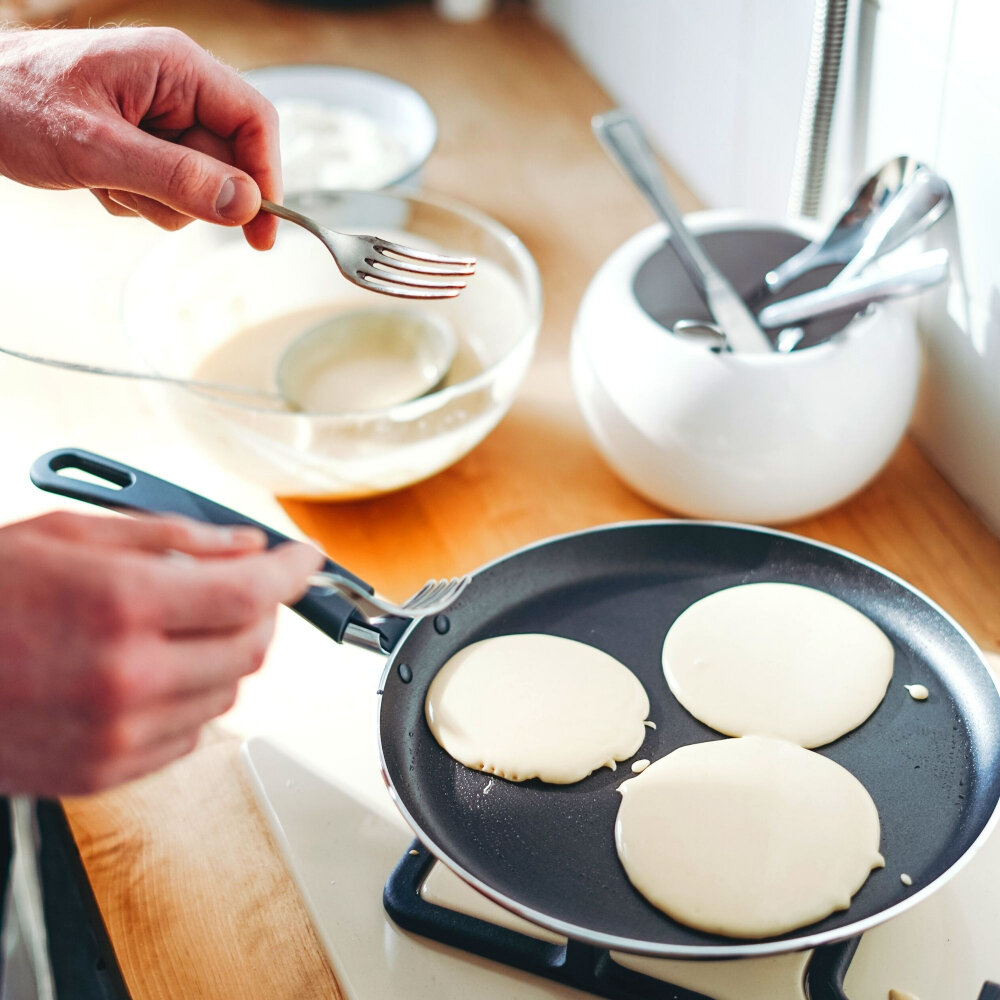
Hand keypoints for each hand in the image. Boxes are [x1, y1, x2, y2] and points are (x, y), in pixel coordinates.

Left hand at [0, 26, 280, 248]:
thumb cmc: (16, 103)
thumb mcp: (98, 147)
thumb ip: (176, 177)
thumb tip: (244, 205)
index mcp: (176, 67)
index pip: (254, 121)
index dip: (266, 178)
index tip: (262, 230)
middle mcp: (177, 88)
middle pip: (228, 161)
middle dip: (187, 193)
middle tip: (137, 193)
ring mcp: (162, 116)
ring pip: (198, 185)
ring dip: (155, 200)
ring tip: (106, 180)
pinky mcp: (146, 143)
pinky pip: (169, 190)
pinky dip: (136, 198)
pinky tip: (99, 179)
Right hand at [0, 510, 321, 795]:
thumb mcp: (69, 535)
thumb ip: (173, 540)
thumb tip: (243, 545)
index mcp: (121, 604)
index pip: (251, 592)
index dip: (291, 572)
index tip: (304, 560)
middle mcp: (128, 676)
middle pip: (252, 648)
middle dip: (261, 611)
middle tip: (242, 587)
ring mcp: (117, 733)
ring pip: (229, 693)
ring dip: (225, 654)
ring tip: (181, 627)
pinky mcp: (104, 771)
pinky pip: (191, 733)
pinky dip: (192, 698)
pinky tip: (154, 671)